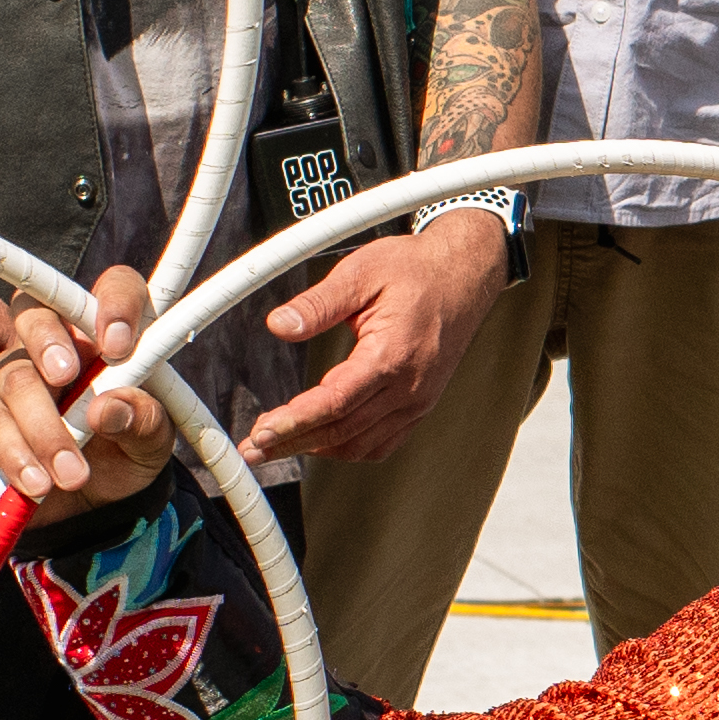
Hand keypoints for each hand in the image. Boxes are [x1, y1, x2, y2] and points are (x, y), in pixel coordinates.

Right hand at [0, 266, 168, 514]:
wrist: (98, 502)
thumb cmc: (128, 449)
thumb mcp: (152, 441)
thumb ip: (144, 420)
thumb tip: (110, 409)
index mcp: (106, 334)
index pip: (112, 288)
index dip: (114, 303)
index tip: (120, 344)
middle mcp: (53, 345)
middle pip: (34, 316)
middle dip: (48, 342)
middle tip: (67, 377)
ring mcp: (11, 379)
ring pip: (11, 379)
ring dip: (44, 429)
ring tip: (74, 476)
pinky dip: (16, 457)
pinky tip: (39, 485)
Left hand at [240, 214, 496, 463]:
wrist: (465, 274)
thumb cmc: (417, 270)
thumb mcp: (361, 272)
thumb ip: (317, 304)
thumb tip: (279, 325)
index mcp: (392, 355)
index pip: (335, 403)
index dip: (294, 422)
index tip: (262, 432)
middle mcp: (409, 387)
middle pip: (342, 431)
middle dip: (293, 443)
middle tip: (254, 448)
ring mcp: (418, 401)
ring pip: (360, 445)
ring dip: (317, 449)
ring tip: (278, 444)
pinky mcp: (420, 405)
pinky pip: (381, 443)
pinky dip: (347, 447)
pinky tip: (321, 439)